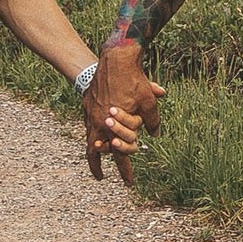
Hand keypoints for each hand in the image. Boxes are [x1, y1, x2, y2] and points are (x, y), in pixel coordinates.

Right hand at [84, 41, 161, 183]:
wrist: (114, 59)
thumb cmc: (133, 80)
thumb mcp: (148, 101)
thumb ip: (152, 120)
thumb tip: (155, 135)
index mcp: (114, 125)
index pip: (119, 154)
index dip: (125, 169)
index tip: (128, 182)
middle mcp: (98, 122)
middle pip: (95, 152)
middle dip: (98, 166)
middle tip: (101, 178)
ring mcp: (90, 113)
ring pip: (89, 138)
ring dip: (93, 150)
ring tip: (96, 159)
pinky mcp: (87, 104)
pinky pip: (88, 124)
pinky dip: (92, 133)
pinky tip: (96, 134)